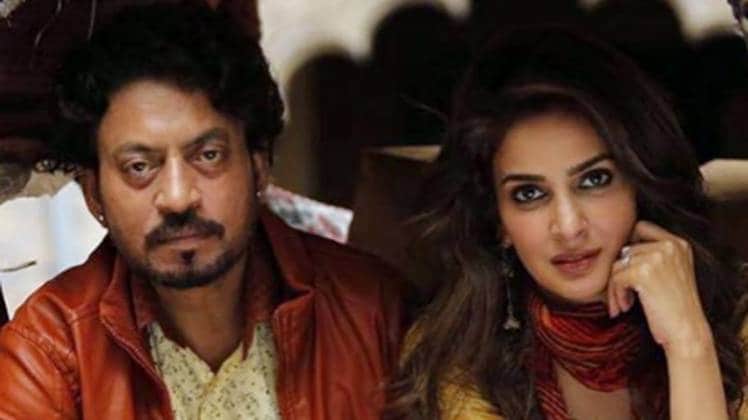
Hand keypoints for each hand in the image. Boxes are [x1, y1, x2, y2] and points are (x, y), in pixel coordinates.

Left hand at [608, 221, 712, 353]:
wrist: (687, 332)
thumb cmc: (675, 308)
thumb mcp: (671, 273)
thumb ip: (653, 256)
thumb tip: (619, 249)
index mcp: (678, 243)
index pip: (641, 227)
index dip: (629, 245)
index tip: (627, 269)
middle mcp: (669, 245)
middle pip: (625, 250)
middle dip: (620, 273)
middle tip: (622, 295)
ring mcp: (657, 257)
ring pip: (617, 265)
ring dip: (615, 287)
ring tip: (623, 304)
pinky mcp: (643, 272)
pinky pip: (615, 279)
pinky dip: (615, 295)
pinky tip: (624, 308)